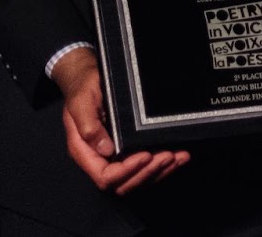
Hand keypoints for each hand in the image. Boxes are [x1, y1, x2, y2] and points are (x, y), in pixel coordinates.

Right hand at [53, 46, 188, 193]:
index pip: (104, 176)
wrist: (88, 77)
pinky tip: (180, 156)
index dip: (125, 171)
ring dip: (159, 171)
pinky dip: (164, 165)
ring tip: (178, 157)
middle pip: (123, 183)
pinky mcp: (128, 151)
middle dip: (147, 172)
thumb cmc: (83, 89)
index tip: (144, 156)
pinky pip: (145, 167)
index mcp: (85, 152)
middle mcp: (100, 158)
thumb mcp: (82, 102)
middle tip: (167, 156)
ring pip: (137, 178)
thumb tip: (106, 149)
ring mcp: (115, 157)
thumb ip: (88, 126)